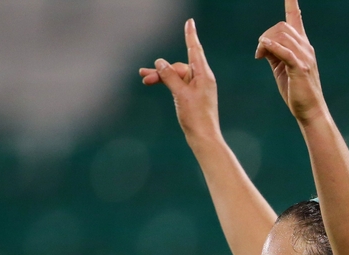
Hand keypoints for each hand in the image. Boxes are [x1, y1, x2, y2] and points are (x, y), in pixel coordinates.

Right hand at [139, 19, 220, 141]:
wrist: (203, 138)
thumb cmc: (196, 117)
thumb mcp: (180, 94)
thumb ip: (170, 76)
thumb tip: (160, 62)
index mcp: (204, 75)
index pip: (195, 50)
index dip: (190, 35)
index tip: (189, 22)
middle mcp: (202, 79)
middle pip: (180, 66)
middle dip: (162, 70)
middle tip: (144, 76)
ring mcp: (197, 88)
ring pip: (176, 76)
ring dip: (162, 77)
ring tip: (144, 79)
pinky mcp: (192, 96)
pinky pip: (178, 84)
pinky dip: (167, 83)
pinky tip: (155, 83)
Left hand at [255, 0, 326, 123]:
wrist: (310, 111)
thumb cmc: (296, 91)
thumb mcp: (282, 69)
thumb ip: (274, 54)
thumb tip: (264, 44)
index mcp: (302, 46)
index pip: (296, 19)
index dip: (291, 4)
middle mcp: (306, 47)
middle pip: (282, 27)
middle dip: (266, 36)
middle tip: (259, 53)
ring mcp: (304, 57)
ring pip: (281, 36)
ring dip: (265, 43)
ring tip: (260, 56)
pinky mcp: (300, 68)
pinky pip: (285, 51)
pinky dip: (272, 47)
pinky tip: (263, 50)